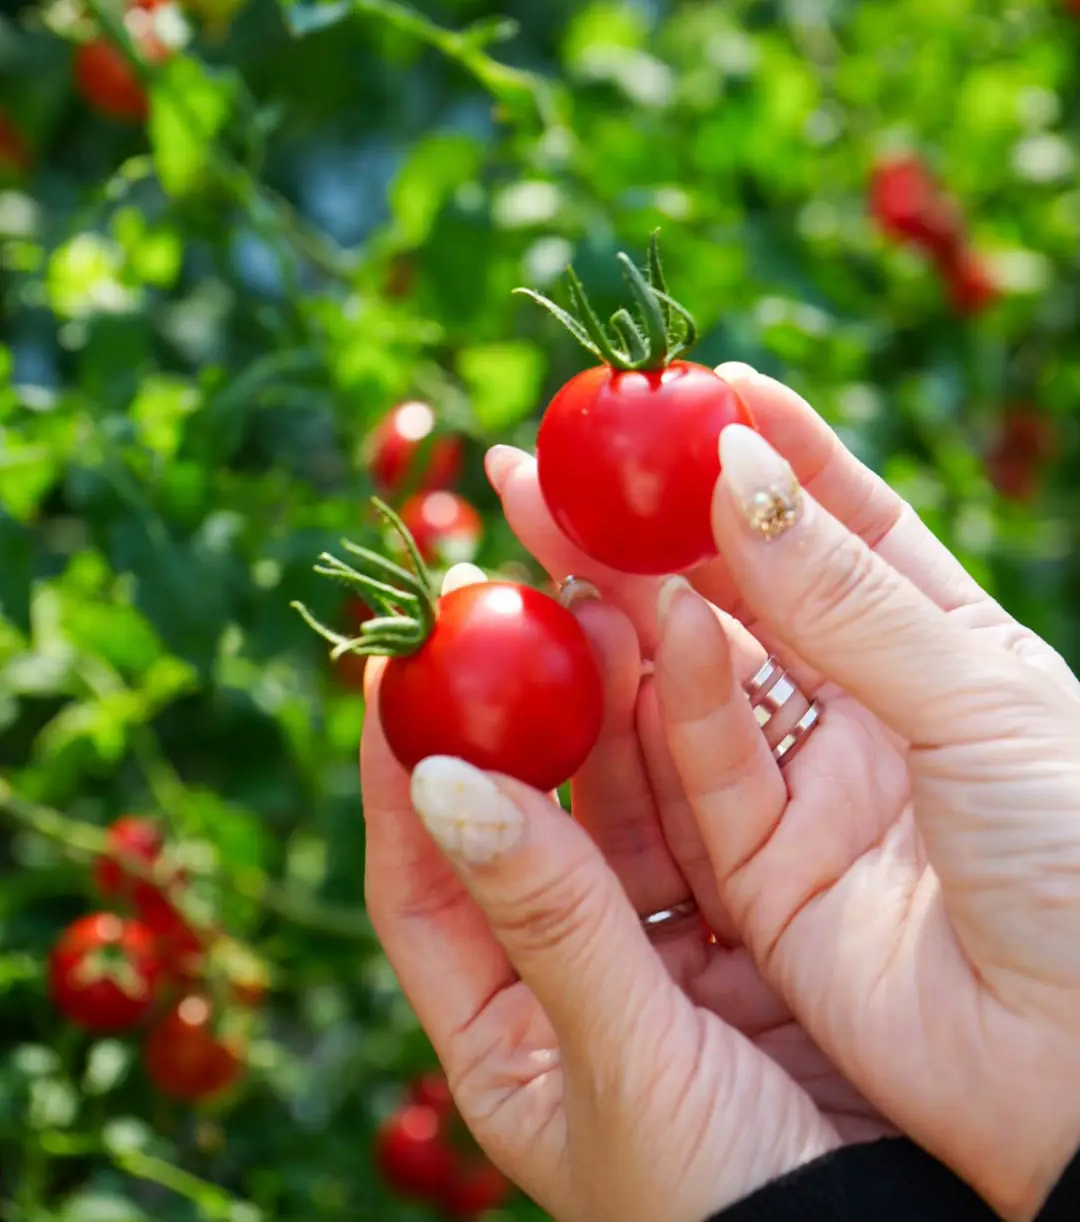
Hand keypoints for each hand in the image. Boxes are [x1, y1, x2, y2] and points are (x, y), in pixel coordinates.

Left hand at [361, 560, 849, 1221]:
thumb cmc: (722, 1204)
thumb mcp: (620, 1056)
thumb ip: (548, 917)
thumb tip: (440, 782)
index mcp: (503, 1038)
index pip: (418, 886)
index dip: (396, 778)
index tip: (388, 674)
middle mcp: (572, 982)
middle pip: (527, 828)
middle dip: (519, 722)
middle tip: (507, 617)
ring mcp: (663, 954)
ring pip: (620, 811)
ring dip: (608, 716)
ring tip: (595, 616)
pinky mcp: (747, 932)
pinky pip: (706, 822)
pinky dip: (693, 750)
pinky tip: (680, 673)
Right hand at [484, 367, 896, 1139]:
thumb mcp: (979, 704)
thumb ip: (848, 599)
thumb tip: (740, 466)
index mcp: (948, 641)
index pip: (849, 516)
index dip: (773, 447)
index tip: (697, 385)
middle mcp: (870, 702)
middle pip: (746, 586)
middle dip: (658, 516)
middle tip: (565, 455)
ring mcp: (811, 785)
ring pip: (701, 671)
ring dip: (629, 594)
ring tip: (552, 517)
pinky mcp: (761, 871)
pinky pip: (699, 767)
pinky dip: (666, 695)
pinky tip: (631, 621)